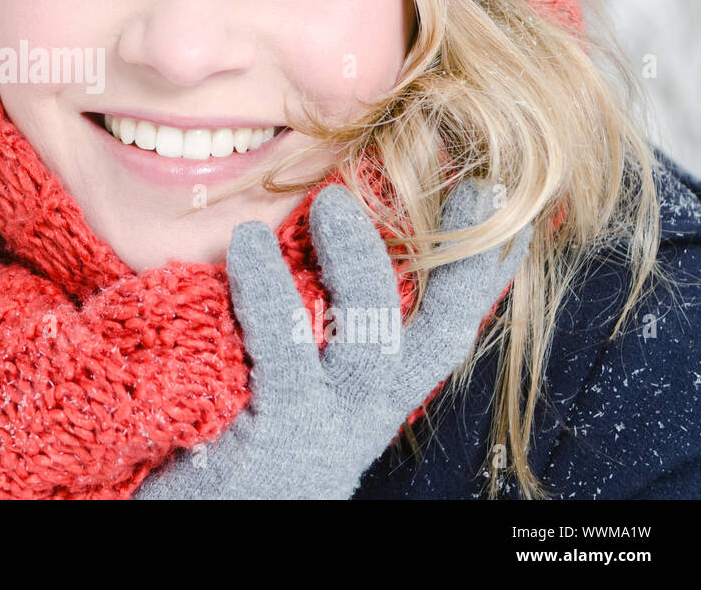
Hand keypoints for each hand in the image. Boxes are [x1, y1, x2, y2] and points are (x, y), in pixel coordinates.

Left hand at [132, 177, 530, 499]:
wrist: (209, 528)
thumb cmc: (234, 454)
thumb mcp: (288, 398)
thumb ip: (309, 340)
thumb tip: (308, 249)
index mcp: (369, 403)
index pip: (442, 332)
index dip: (481, 273)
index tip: (507, 206)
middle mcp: (361, 418)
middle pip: (439, 338)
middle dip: (467, 265)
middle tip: (474, 189)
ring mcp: (324, 429)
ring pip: (371, 337)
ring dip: (357, 262)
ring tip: (333, 203)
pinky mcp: (274, 437)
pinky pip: (281, 351)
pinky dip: (268, 291)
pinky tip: (247, 246)